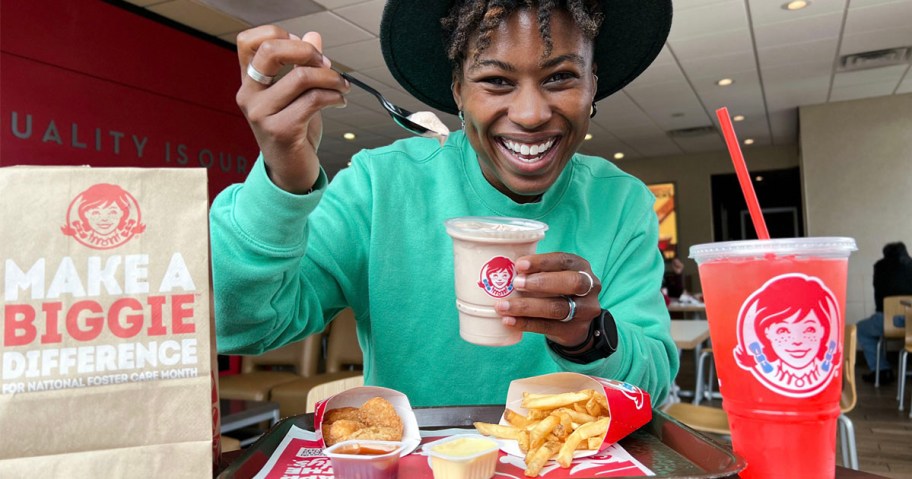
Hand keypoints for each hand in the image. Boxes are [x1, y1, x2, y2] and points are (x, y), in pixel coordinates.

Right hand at [235, 27, 349, 192]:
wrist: (291, 172)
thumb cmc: (293, 132)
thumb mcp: (297, 95)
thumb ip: (302, 65)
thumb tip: (313, 35)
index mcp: (249, 82)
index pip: (250, 41)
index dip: (280, 35)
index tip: (305, 50)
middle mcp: (249, 95)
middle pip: (271, 50)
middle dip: (306, 50)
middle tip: (325, 63)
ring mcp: (261, 114)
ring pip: (302, 77)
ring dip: (332, 78)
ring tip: (342, 87)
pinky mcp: (281, 130)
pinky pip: (314, 100)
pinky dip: (334, 97)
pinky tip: (340, 102)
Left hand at [494, 252, 600, 346]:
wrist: (575, 324)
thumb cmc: (557, 291)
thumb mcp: (555, 276)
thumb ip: (537, 271)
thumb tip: (503, 269)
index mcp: (581, 267)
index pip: (564, 260)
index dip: (542, 262)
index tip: (519, 264)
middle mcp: (589, 287)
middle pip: (571, 283)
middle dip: (541, 282)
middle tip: (516, 283)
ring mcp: (585, 311)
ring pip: (558, 308)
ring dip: (527, 306)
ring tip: (503, 306)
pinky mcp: (574, 330)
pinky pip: (548, 327)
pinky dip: (526, 323)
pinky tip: (509, 321)